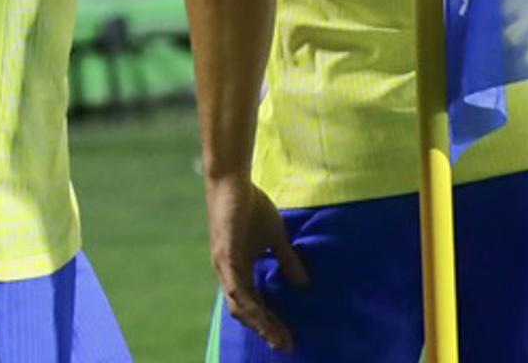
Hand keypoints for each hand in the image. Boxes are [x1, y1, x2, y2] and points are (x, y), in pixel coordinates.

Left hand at [205, 172, 307, 352]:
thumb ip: (286, 259)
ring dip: (259, 324)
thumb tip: (303, 284)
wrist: (232, 182)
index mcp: (238, 270)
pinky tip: (260, 317)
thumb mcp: (275, 237)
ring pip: (240, 306)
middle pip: (246, 312)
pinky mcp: (224, 257)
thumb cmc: (250, 206)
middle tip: (286, 345)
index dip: (270, 322)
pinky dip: (248, 305)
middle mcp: (228, 274)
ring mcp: (224, 267)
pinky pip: (235, 289)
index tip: (288, 338)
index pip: (254, 304)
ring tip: (277, 337)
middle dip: (266, 330)